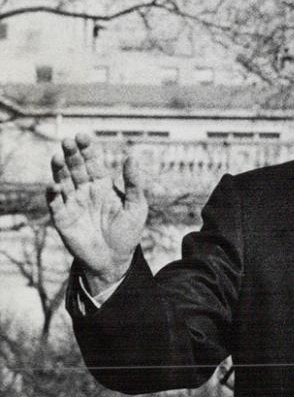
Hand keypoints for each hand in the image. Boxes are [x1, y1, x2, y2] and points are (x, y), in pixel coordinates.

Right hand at [47, 134, 147, 282]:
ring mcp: (72, 203)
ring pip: (62, 181)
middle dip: (71, 155)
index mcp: (102, 186)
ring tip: (58, 157)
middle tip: (68, 142)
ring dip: (59, 170)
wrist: (115, 260)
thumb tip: (132, 157)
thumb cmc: (127, 233)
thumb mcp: (136, 207)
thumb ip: (135, 184)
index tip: (83, 136)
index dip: (87, 149)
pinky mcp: (62, 218)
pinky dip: (53, 195)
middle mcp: (84, 191)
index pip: (92, 163)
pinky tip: (55, 186)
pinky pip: (55, 204)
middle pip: (75, 168)